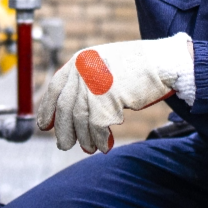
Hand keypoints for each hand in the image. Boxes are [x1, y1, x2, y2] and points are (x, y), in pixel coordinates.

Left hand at [36, 34, 194, 153]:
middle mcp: (83, 69)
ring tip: (89, 148)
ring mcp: (95, 82)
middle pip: (66, 106)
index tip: (44, 126)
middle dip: (64, 129)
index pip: (55, 87)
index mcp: (80, 59)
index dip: (48, 109)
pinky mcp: (109, 96)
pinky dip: (100, 139)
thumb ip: (86, 82)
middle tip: (64, 145)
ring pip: (81, 119)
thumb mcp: (104, 65)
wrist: (163, 62)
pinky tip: (104, 145)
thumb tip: (71, 111)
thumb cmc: (137, 67)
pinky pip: (99, 125)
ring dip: (84, 138)